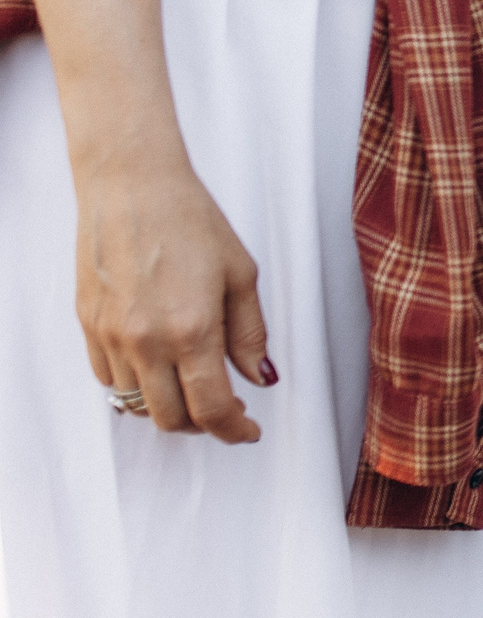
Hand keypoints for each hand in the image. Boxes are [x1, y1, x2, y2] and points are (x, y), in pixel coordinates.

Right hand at [75, 162, 271, 441]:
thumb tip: (260, 378)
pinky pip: (108, 378)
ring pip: (134, 404)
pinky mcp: (88, 324)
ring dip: (167, 407)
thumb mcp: (241, 275)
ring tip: (192, 387)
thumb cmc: (192, 222)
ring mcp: (110, 335)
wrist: (131, 186)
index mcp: (192, 331)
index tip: (248, 432)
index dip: (234, 431)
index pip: (212, 408)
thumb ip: (250, 334)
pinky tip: (158, 367)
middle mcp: (145, 341)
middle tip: (226, 411)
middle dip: (202, 426)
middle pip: (170, 418)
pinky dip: (135, 386)